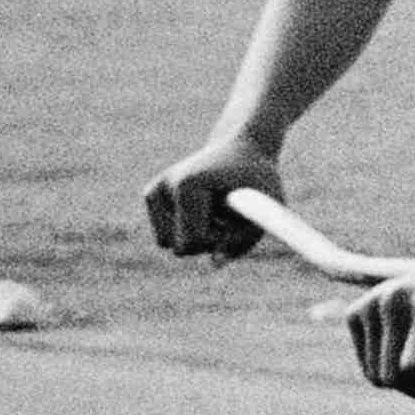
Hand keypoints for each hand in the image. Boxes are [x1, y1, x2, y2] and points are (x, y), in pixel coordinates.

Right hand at [145, 135, 281, 260]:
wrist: (241, 149)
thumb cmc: (257, 180)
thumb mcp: (263, 210)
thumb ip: (242, 240)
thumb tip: (214, 265)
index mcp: (188, 186)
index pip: (195, 241)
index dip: (221, 243)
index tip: (237, 224)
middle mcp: (164, 187)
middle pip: (179, 247)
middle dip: (207, 243)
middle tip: (229, 218)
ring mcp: (154, 191)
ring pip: (169, 244)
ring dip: (197, 237)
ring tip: (217, 212)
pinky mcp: (151, 196)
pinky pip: (167, 235)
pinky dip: (187, 230)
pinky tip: (203, 208)